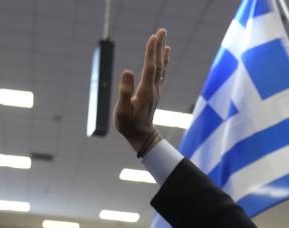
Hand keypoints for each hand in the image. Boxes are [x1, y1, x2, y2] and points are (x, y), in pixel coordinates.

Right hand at [114, 28, 169, 153]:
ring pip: (160, 66)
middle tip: (162, 30)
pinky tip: (166, 52)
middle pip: (158, 64)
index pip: (150, 68)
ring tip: (163, 35)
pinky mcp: (154, 91)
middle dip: (159, 46)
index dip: (151, 53)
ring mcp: (155, 90)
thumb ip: (124, 91)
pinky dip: (163, 60)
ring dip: (161, 50)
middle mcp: (153, 89)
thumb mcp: (122, 111)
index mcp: (145, 92)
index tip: (153, 37)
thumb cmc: (128, 125)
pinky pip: (161, 72)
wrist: (141, 137)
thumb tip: (127, 71)